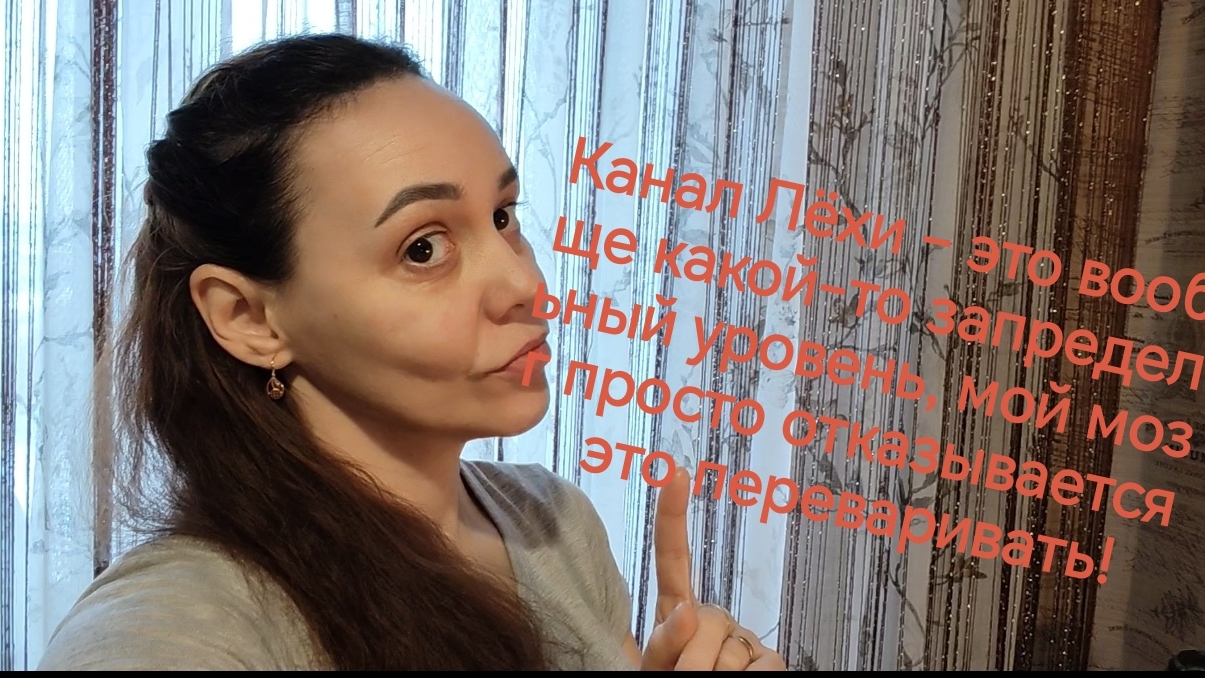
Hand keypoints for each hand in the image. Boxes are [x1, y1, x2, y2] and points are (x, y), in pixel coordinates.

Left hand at [640, 468, 785, 670]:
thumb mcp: (651, 670)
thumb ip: (659, 644)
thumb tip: (687, 611)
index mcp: (676, 613)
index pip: (672, 560)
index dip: (673, 516)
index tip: (676, 473)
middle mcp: (713, 618)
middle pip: (704, 622)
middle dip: (689, 662)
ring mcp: (744, 639)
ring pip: (730, 652)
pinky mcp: (771, 661)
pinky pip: (763, 667)